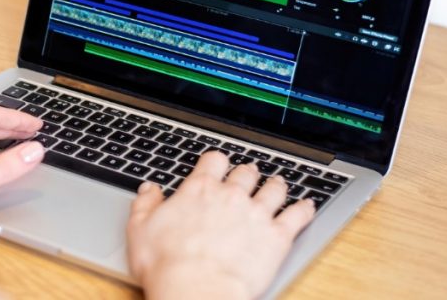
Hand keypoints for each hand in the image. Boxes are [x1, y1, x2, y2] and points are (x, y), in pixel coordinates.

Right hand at [126, 151, 315, 299]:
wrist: (196, 291)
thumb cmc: (166, 265)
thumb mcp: (140, 230)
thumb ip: (145, 205)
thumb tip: (149, 189)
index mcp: (199, 190)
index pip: (214, 160)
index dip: (216, 161)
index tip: (217, 165)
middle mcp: (231, 196)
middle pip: (246, 172)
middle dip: (248, 173)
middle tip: (249, 175)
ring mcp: (257, 214)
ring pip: (275, 189)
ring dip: (277, 185)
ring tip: (278, 184)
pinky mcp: (277, 237)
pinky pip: (298, 215)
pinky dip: (304, 208)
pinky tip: (307, 205)